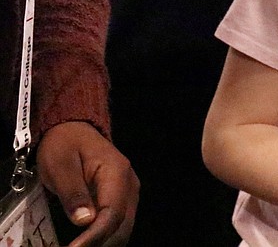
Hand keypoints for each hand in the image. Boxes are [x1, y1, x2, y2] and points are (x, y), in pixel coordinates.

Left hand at [36, 121, 138, 246]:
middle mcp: (129, 186)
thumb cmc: (64, 145)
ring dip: (102, 243)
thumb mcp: (60, 165)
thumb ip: (73, 192)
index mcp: (116, 173)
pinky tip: (86, 243)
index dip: (94, 236)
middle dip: (99, 244)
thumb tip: (85, 221)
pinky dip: (104, 238)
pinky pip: (118, 225)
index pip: (112, 213)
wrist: (73, 130)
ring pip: (123, 229)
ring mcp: (128, 193)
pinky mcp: (122, 200)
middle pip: (122, 226)